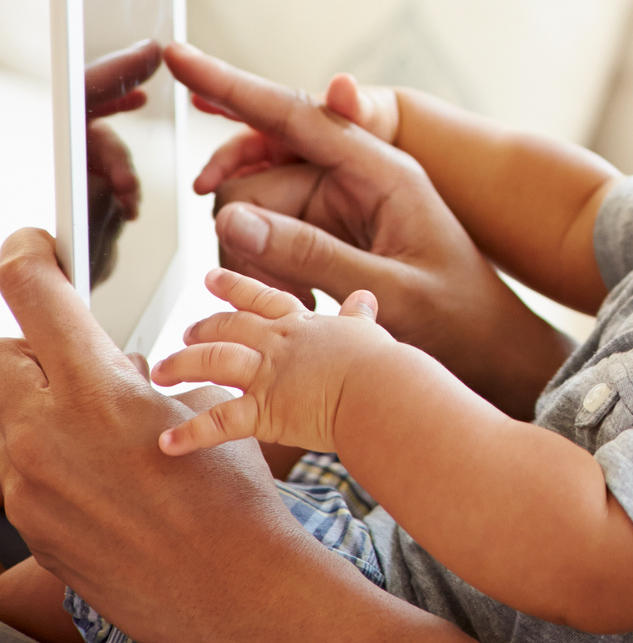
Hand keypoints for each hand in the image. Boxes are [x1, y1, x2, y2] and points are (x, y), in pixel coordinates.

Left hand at [0, 230, 393, 642]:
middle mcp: (42, 432)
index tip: (34, 248)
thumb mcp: (205, 406)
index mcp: (96, 390)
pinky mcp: (24, 518)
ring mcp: (23, 480)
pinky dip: (48, 448)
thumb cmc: (229, 500)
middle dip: (32, 342)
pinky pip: (15, 460)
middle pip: (1, 352)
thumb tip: (122, 367)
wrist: (225, 586)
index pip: (33, 293)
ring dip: (41, 399)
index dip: (28, 256)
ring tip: (98, 421)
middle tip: (73, 349)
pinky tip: (99, 468)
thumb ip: (144, 376)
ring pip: (6, 408)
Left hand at [153, 269, 393, 456]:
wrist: (381, 390)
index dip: (235, 287)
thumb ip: (359, 317)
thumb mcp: (369, 332)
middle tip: (182, 334)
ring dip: (182, 367)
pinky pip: (217, 423)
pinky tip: (167, 443)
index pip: (262, 299)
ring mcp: (267, 376)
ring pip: (211, 361)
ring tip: (161, 373)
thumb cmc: (381, 366)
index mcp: (302, 325)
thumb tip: (365, 297)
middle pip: (227, 328)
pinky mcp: (263, 411)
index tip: (211, 278)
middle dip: (200, 330)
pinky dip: (190, 434)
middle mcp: (278, 344)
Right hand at [164, 44, 570, 416]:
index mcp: (383, 170)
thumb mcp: (389, 290)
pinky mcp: (323, 233)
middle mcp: (354, 177)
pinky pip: (263, 242)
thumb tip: (230, 216)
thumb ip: (311, 253)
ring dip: (258, 263)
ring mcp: (335, 205)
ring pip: (249, 216)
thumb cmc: (458, 316)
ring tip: (305, 302)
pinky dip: (267, 275)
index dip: (230, 86)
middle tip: (276, 285)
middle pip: (254, 180)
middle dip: (247, 232)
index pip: (292, 115)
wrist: (486, 349)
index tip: (177, 54)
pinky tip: (304, 303)